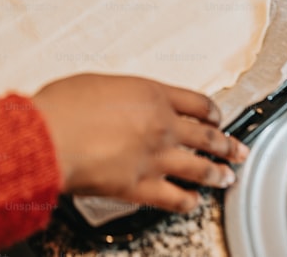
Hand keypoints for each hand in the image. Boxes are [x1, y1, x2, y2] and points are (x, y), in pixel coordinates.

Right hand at [31, 74, 248, 212]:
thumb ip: (120, 95)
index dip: (211, 112)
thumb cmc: (62, 107)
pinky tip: (193, 202)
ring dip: (217, 173)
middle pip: (207, 136)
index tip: (216, 118)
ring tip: (226, 177)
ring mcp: (156, 158)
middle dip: (227, 144)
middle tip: (237, 149)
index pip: (197, 103)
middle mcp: (162, 126)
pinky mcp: (142, 188)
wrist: (49, 136)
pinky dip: (189, 202)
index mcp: (151, 94)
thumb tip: (121, 102)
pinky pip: (176, 199)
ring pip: (201, 169)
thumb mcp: (96, 83)